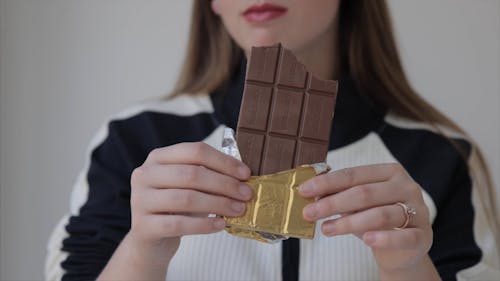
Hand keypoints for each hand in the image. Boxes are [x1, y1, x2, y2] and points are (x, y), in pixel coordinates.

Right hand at [128, 142, 251, 263]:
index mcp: (159, 157)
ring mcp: (140, 200)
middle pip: (192, 174)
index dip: (223, 161)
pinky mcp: (142, 226)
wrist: (150, 240)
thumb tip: (243, 176)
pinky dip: (204, 225)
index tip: (246, 174)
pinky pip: (178, 224)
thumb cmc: (175, 208)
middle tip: (246, 194)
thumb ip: (209, 175)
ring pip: (186, 199)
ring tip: (238, 210)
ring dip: (218, 204)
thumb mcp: (189, 186)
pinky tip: (221, 225)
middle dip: (224, 184)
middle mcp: (145, 174)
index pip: (195, 151)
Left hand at [299, 163, 432, 274]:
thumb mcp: (357, 205)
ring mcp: (418, 210)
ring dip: (348, 222)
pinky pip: (403, 236)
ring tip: (326, 229)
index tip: (304, 190)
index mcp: (390, 172)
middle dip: (332, 203)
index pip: (354, 174)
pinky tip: (365, 240)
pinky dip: (383, 237)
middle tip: (309, 213)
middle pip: (364, 193)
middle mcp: (406, 187)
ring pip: (380, 214)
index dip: (327, 182)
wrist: (404, 249)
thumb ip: (339, 195)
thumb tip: (310, 193)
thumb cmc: (376, 220)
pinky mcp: (423, 235)